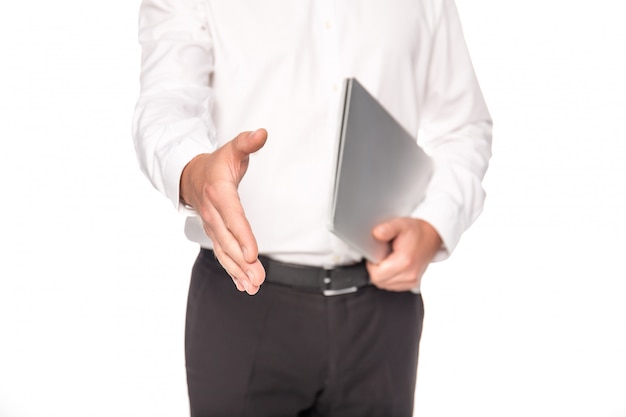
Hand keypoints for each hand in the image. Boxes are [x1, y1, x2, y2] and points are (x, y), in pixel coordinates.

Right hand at [180, 129, 267, 294]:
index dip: (242, 236)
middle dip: (242, 262)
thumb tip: (261, 133)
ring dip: (238, 271)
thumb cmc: (216, 164)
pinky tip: (243, 285)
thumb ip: (247, 142)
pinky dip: (233, 271)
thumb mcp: (232, 149)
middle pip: (229, 241)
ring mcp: (212, 227)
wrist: (191, 176)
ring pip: (225, 252)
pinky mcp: (215, 235)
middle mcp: (213, 214)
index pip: (233, 217)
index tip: (252, 254)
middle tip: (257, 278)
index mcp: (219, 193)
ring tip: (252, 287)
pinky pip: (223, 255)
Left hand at [366, 218, 442, 291]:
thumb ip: (386, 229)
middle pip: (380, 281)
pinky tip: (394, 266)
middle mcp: (410, 274)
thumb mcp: (400, 224)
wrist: (432, 236)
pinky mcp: (413, 283)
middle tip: (382, 255)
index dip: (371, 264)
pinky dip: (390, 278)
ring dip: (383, 274)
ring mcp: (413, 281)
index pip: (376, 275)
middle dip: (376, 269)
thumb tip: (376, 233)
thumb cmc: (416, 231)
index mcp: (404, 262)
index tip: (376, 254)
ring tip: (389, 259)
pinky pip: (394, 286)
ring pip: (385, 285)